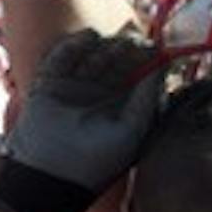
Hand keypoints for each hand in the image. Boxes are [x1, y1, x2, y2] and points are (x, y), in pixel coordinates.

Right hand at [5, 29, 162, 192]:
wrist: (52, 173)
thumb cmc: (98, 159)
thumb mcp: (134, 130)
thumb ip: (148, 97)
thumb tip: (162, 65)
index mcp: (119, 107)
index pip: (135, 76)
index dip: (145, 60)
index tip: (156, 46)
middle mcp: (96, 96)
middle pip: (113, 63)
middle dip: (124, 50)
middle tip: (133, 40)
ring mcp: (72, 90)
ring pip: (89, 58)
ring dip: (102, 47)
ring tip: (112, 43)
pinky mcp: (48, 85)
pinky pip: (60, 59)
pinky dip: (73, 45)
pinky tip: (88, 38)